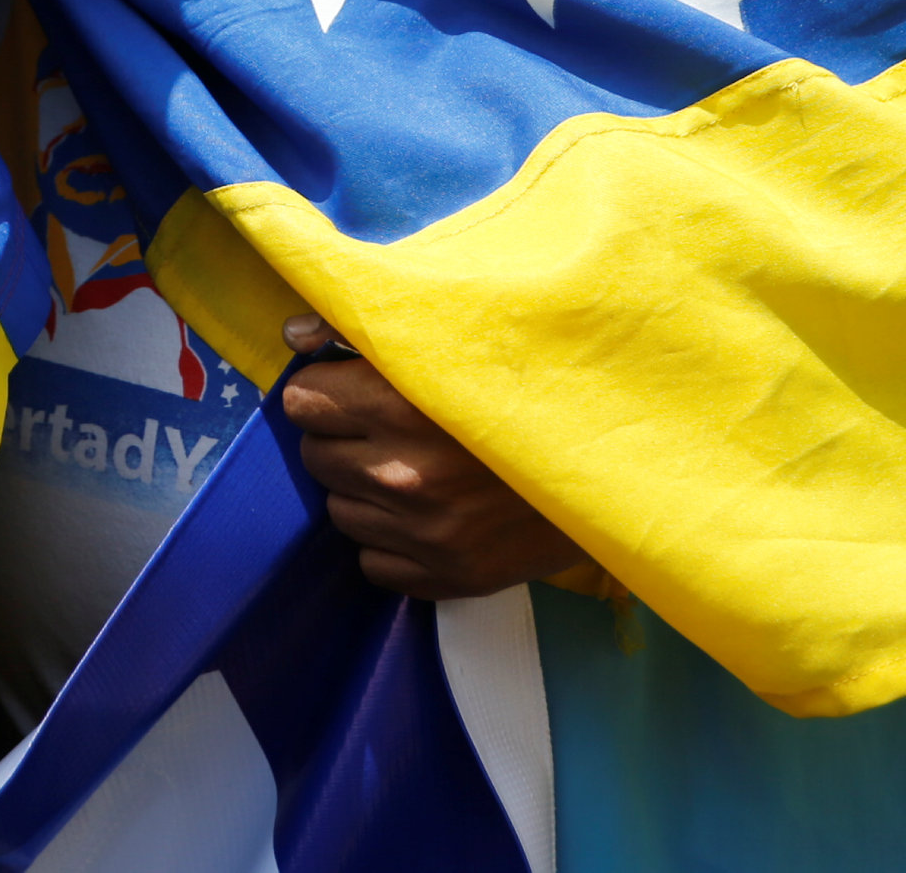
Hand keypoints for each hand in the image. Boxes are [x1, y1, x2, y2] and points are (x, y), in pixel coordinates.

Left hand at [278, 315, 576, 598]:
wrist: (613, 466)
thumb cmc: (532, 388)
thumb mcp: (454, 340)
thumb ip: (363, 329)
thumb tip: (292, 335)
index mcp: (400, 404)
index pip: (303, 401)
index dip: (326, 390)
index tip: (353, 389)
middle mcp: (403, 474)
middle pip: (315, 455)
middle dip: (342, 438)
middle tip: (386, 429)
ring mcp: (423, 533)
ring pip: (340, 510)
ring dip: (364, 489)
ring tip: (413, 469)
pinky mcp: (444, 577)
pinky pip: (372, 562)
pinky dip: (391, 541)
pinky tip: (429, 514)